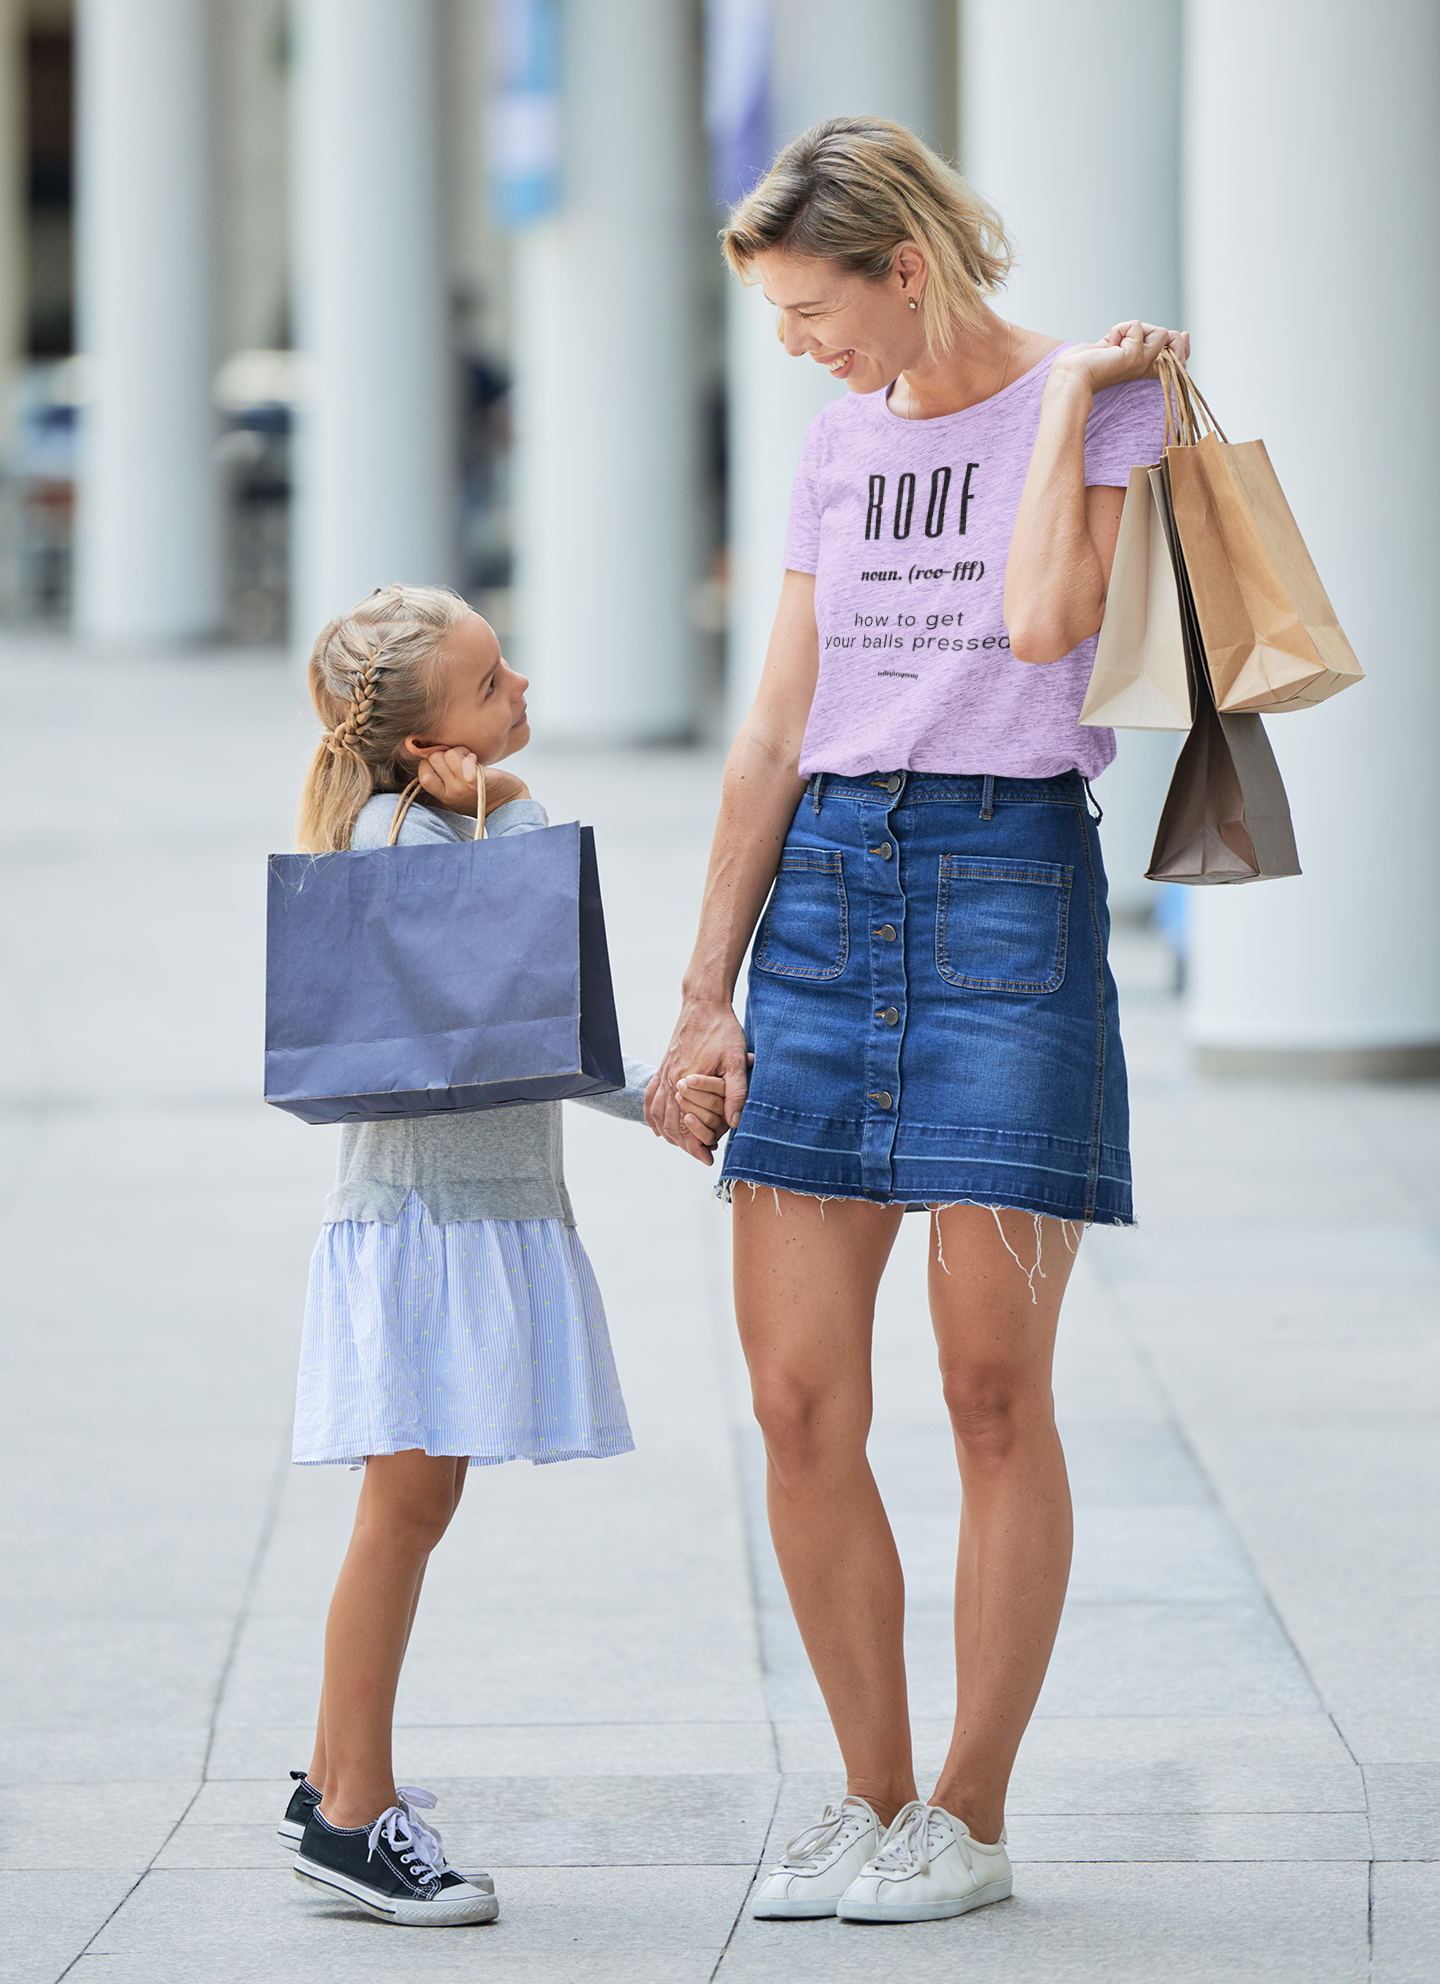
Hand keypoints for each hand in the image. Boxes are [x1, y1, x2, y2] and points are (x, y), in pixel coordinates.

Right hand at [414, 751, 529, 816]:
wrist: (509, 805)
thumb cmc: (482, 794)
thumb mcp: (456, 792)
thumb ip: (443, 778)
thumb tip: (427, 751)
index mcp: (443, 796)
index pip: (423, 774)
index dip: (430, 761)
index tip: (445, 761)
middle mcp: (451, 793)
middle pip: (434, 759)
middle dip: (446, 752)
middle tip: (460, 758)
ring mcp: (464, 788)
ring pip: (449, 755)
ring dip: (460, 751)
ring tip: (470, 759)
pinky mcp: (480, 781)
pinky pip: (466, 764)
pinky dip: (470, 757)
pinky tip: (476, 760)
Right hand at [644, 998, 750, 1165]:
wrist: (703, 1004)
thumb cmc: (723, 1030)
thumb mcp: (736, 1060)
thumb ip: (736, 1092)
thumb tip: (735, 1122)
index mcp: (687, 1082)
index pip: (686, 1127)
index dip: (697, 1147)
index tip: (709, 1159)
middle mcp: (671, 1081)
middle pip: (671, 1125)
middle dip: (685, 1145)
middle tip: (702, 1156)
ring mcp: (664, 1074)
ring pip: (658, 1115)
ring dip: (669, 1135)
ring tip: (685, 1146)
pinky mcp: (662, 1067)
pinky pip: (649, 1098)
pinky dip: (652, 1117)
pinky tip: (658, 1128)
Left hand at [1051, 320, 1190, 396]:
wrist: (1071, 376)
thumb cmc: (1088, 363)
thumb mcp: (1119, 346)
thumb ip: (1139, 338)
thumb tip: (1171, 332)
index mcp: (1144, 368)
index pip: (1177, 356)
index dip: (1182, 344)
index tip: (1182, 335)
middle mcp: (1147, 368)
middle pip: (1173, 340)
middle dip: (1153, 330)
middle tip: (1124, 341)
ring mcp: (1143, 363)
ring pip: (1159, 331)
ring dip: (1133, 329)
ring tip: (1114, 343)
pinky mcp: (1134, 356)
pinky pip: (1136, 326)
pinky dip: (1119, 329)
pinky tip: (1108, 344)